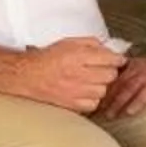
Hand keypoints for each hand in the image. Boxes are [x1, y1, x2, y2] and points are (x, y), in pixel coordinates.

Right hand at [12, 38, 127, 113]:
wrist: (28, 75)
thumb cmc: (48, 58)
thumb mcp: (69, 42)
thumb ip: (91, 43)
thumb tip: (109, 49)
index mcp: (78, 55)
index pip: (110, 58)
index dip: (117, 59)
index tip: (117, 60)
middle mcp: (78, 73)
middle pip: (110, 75)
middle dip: (109, 71)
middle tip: (102, 69)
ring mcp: (76, 91)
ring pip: (104, 90)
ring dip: (101, 86)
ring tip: (91, 81)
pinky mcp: (72, 104)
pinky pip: (94, 104)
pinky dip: (93, 99)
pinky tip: (86, 92)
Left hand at [93, 53, 145, 119]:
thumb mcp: (137, 73)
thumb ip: (121, 82)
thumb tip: (98, 100)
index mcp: (136, 66)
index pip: (120, 81)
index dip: (109, 95)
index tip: (99, 109)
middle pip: (131, 85)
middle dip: (119, 100)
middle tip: (109, 115)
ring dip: (138, 100)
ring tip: (129, 112)